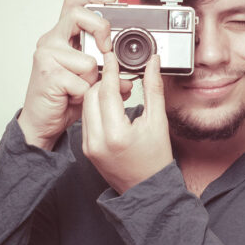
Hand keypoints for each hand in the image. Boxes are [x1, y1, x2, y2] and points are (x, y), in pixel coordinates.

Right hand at [17, 0, 132, 149]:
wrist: (43, 121)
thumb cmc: (65, 97)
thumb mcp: (92, 78)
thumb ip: (110, 69)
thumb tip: (132, 73)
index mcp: (63, 36)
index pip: (74, 3)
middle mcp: (51, 41)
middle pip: (78, 15)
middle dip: (101, 28)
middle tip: (108, 47)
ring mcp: (46, 56)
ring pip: (88, 59)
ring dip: (93, 79)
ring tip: (80, 87)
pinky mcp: (48, 74)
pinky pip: (82, 81)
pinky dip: (84, 94)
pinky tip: (72, 97)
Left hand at [82, 52, 172, 193]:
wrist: (146, 188)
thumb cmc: (156, 159)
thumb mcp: (158, 122)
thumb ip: (153, 89)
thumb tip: (152, 64)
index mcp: (116, 134)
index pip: (107, 91)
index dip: (110, 70)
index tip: (112, 56)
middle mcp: (97, 140)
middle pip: (92, 95)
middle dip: (104, 80)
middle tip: (118, 73)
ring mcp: (89, 145)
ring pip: (86, 105)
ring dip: (98, 92)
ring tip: (116, 88)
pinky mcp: (86, 148)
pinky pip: (87, 119)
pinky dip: (96, 107)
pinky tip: (109, 104)